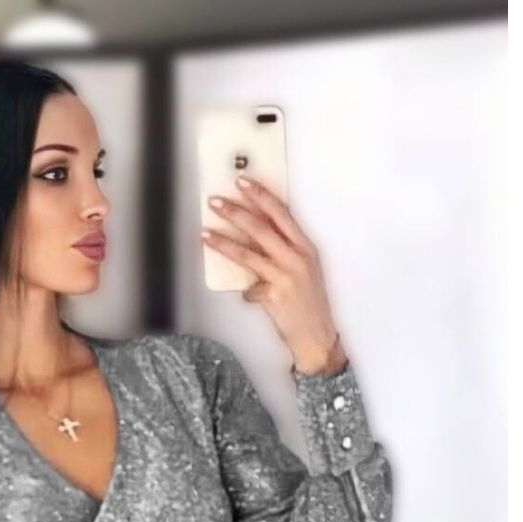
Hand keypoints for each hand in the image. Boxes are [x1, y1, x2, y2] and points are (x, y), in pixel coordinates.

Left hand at [201, 175, 343, 371]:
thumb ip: (284, 251)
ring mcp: (285, 277)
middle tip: (215, 201)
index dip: (260, 195)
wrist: (316, 337)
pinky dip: (246, 292)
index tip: (243, 182)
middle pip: (260, 228)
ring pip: (248, 253)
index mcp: (305, 248)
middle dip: (235, 212)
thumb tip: (255, 236)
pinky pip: (250, 289)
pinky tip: (249, 296)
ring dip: (224, 242)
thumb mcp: (304, 271)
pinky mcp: (274, 296)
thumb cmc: (309, 304)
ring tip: (206, 233)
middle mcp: (296, 258)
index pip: (280, 213)